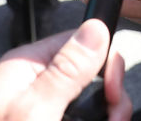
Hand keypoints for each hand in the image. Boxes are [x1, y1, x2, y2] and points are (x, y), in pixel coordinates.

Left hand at [0, 19, 130, 120]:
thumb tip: (95, 28)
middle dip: (108, 99)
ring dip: (102, 115)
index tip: (112, 94)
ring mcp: (36, 108)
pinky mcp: (41, 120)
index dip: (105, 66)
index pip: (81, 43)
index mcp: (27, 66)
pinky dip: (89, 120)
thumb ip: (66, 70)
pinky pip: (76, 116)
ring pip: (87, 103)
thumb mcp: (36, 109)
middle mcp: (32, 83)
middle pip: (89, 76)